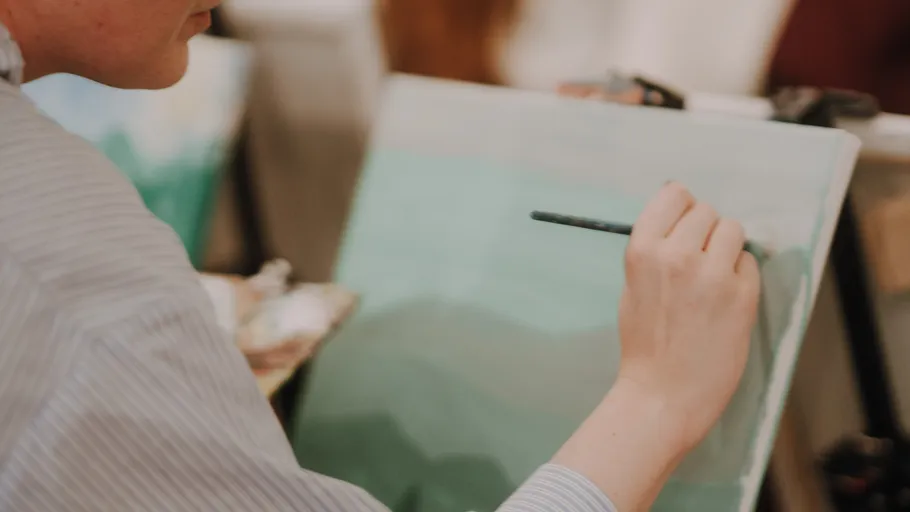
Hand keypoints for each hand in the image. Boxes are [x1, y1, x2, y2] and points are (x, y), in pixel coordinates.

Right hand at [618, 182, 760, 447]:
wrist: (661, 394)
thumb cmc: (644, 344)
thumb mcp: (633, 287)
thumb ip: (655, 250)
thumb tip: (681, 217)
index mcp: (643, 250)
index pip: (674, 195)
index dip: (683, 209)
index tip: (685, 227)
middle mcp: (678, 255)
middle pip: (707, 212)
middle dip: (706, 233)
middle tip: (699, 263)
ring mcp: (712, 275)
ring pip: (733, 230)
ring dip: (726, 250)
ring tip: (713, 280)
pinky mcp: (742, 296)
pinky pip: (749, 263)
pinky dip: (741, 276)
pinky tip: (724, 301)